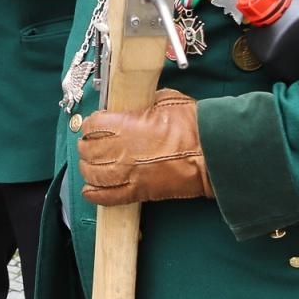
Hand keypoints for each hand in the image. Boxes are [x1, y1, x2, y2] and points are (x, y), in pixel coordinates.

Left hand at [78, 89, 212, 206]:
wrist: (211, 154)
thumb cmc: (194, 126)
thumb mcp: (166, 100)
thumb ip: (144, 103)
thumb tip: (137, 104)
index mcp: (125, 124)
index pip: (91, 125)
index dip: (91, 125)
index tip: (95, 125)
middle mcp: (120, 150)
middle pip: (88, 151)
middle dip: (87, 147)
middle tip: (91, 146)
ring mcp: (127, 173)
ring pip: (93, 175)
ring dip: (89, 170)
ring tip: (93, 166)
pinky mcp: (138, 192)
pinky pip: (107, 197)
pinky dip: (95, 194)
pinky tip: (91, 190)